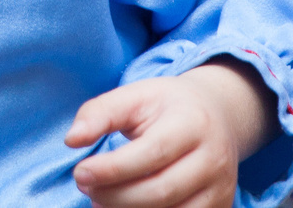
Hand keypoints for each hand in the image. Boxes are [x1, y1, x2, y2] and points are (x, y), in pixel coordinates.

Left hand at [67, 60, 275, 207]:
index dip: (113, 168)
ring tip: (101, 201)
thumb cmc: (168, 106)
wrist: (219, 115)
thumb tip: (72, 140)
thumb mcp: (136, 96)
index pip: (153, 153)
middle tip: (86, 188)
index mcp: (193, 122)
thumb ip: (100, 113)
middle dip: (116, 196)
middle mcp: (214, 157)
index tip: (80, 171)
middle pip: (161, 191)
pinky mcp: (221, 207)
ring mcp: (220, 187)